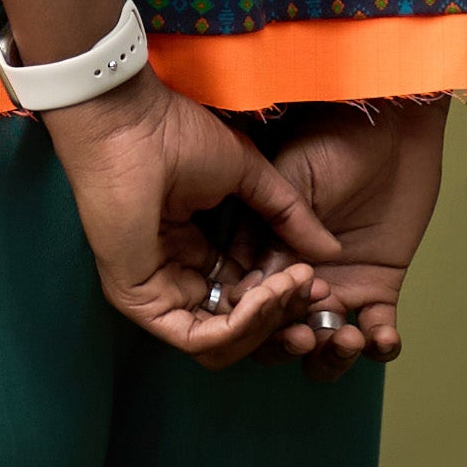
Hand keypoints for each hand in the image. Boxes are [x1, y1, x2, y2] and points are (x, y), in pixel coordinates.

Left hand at [43, 72, 342, 369]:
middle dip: (283, 314)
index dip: (286, 297)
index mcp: (195, 253)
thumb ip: (290, 217)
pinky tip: (264, 293)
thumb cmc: (178, 137)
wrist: (134, 124)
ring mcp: (156, 295)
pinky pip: (199, 339)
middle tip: (312, 288)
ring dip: (267, 319)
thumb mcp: (251, 178)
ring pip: (222, 342)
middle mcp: (175, 280)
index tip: (319, 280)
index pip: (247, 298)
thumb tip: (331, 251)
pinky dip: (241, 325)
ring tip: (291, 282)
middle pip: (239, 328)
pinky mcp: (141, 303)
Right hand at [257, 99, 450, 376]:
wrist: (391, 128)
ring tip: (346, 337)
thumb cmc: (333, 140)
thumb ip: (273, 230)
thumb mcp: (291, 179)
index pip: (245, 304)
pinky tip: (381, 337)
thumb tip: (250, 287)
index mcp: (264, 254)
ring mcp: (338, 287)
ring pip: (324, 347)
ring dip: (330, 356)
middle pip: (278, 337)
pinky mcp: (379, 288)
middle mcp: (296, 280)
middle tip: (307, 333)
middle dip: (288, 345)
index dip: (251, 318)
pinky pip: (377, 333)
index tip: (265, 313)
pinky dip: (379, 346)